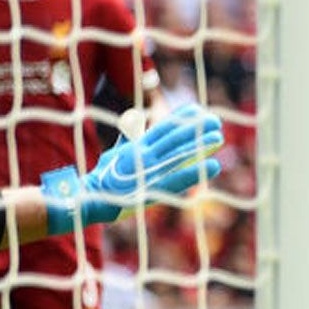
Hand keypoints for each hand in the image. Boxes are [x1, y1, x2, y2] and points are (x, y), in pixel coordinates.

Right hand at [44, 103, 224, 230]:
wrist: (89, 199)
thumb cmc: (103, 178)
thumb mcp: (116, 154)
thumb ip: (128, 138)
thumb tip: (135, 119)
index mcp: (137, 147)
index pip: (163, 127)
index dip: (181, 117)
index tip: (198, 108)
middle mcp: (144, 155)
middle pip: (174, 137)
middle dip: (196, 128)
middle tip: (216, 120)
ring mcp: (148, 170)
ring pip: (178, 154)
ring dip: (200, 146)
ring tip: (219, 138)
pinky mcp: (151, 187)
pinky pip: (178, 177)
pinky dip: (196, 171)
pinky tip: (213, 166)